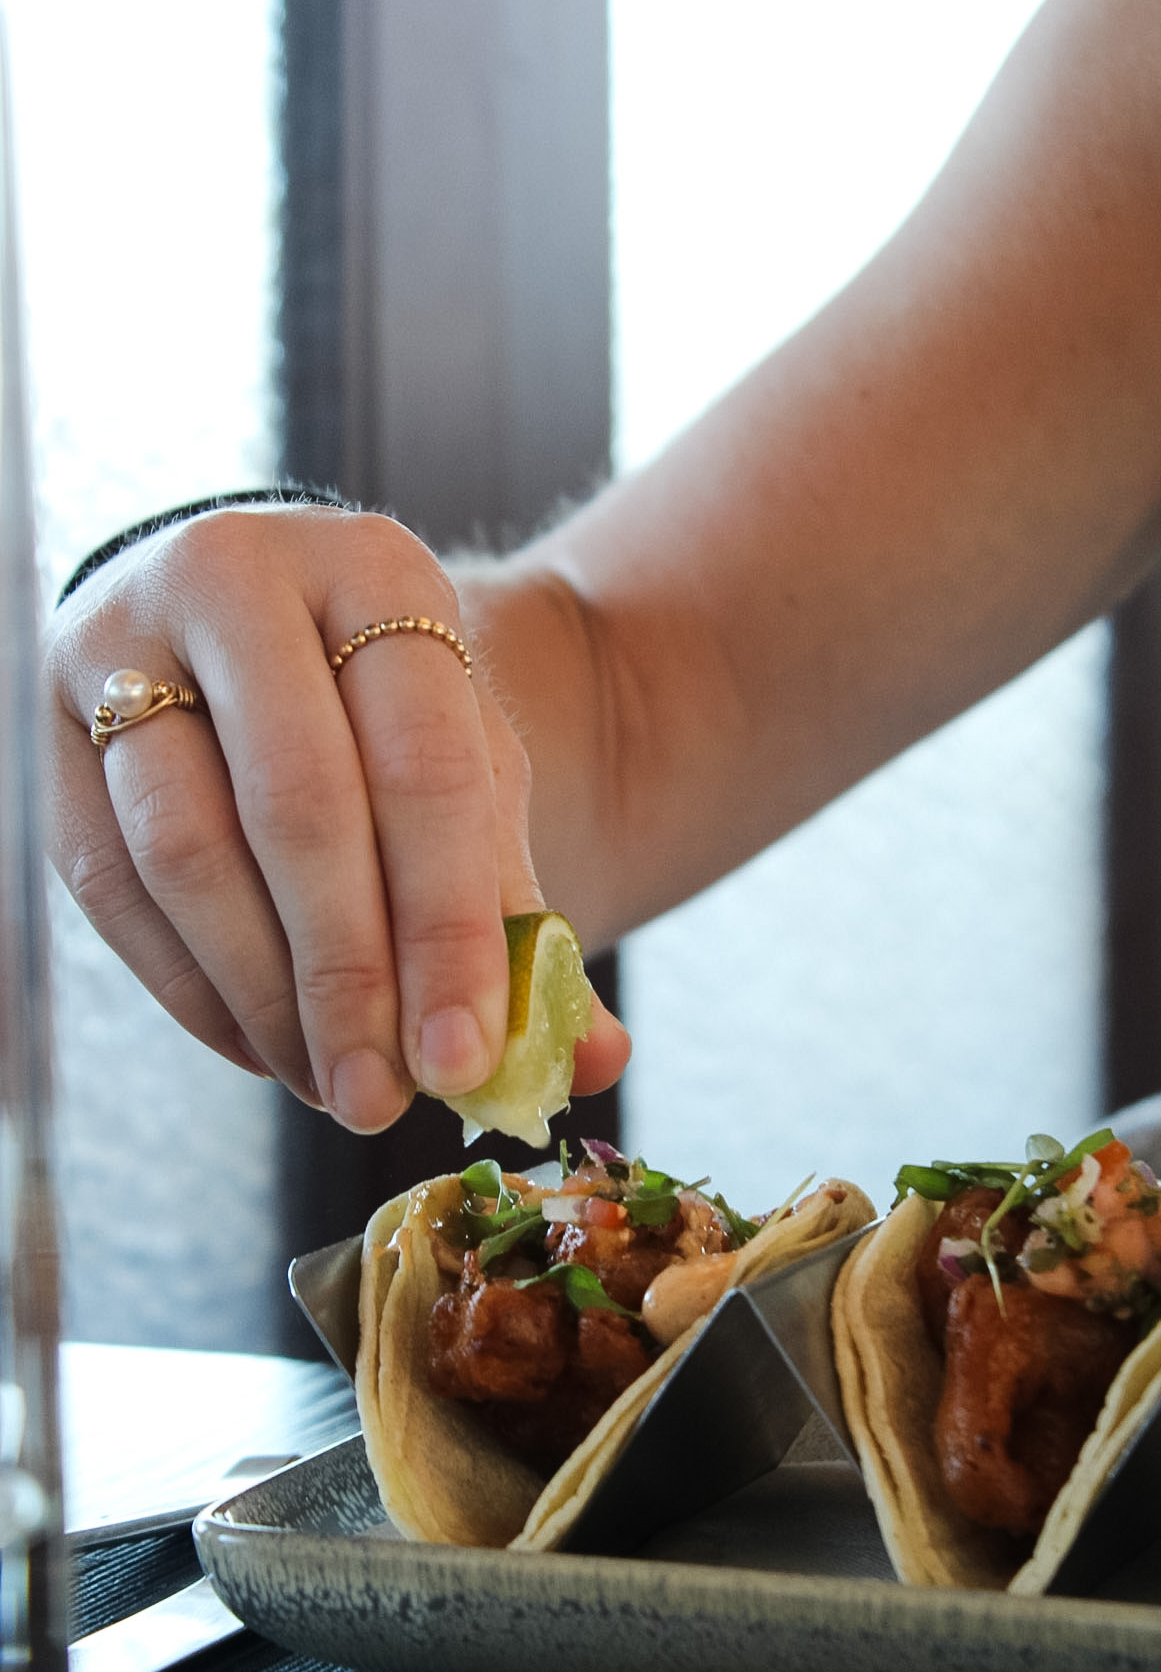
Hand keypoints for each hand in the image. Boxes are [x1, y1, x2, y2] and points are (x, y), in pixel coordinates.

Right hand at [44, 505, 629, 1130]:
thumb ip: (525, 916)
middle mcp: (236, 575)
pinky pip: (110, 884)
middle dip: (347, 978)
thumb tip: (595, 1060)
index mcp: (376, 569)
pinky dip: (189, 988)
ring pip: (184, 849)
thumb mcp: (473, 774)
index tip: (462, 1062)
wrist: (276, 620)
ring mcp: (124, 638)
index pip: (423, 766)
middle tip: (381, 1102)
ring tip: (329, 1085)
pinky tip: (259, 1047)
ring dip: (262, 996)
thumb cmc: (392, 714)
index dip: (445, 930)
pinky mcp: (53, 717)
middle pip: (297, 806)